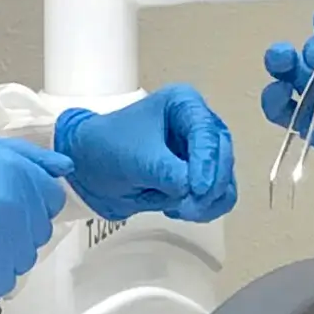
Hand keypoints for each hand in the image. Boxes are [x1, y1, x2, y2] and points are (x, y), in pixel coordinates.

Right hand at [0, 134, 71, 299]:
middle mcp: (16, 207)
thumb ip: (26, 156)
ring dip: (1, 253)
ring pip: (23, 259)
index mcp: (17, 173)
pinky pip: (3, 282)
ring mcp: (1, 243)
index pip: (52, 199)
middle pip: (39, 231)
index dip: (28, 202)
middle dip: (15, 227)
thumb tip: (66, 167)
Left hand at [55, 86, 237, 222]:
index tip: (196, 189)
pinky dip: (204, 209)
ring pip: (224, 181)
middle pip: (223, 157)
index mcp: (184, 104)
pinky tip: (177, 209)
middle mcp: (198, 126)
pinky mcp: (199, 178)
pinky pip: (218, 198)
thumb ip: (167, 172)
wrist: (89, 168)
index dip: (206, 163)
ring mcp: (201, 154)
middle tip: (188, 205)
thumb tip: (191, 190)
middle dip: (208, 185)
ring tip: (179, 209)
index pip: (207, 133)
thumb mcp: (136, 158)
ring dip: (207, 201)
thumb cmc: (107, 147)